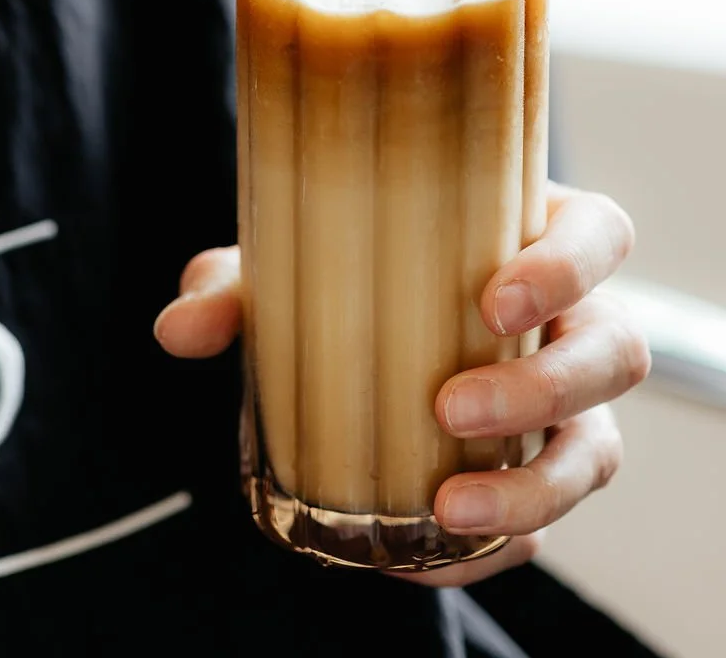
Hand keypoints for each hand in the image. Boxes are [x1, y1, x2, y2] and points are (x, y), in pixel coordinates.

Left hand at [154, 184, 650, 586]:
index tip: (491, 302)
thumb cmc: (341, 273)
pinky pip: (547, 525)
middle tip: (449, 405)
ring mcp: (564, 403)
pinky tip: (419, 560)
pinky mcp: (538, 473)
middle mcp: (568, 319)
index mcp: (528, 235)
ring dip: (532, 486)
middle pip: (614, 350)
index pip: (597, 236)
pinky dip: (490, 550)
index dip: (567, 268)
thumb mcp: (290, 268)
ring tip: (445, 507)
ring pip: (599, 448)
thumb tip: (180, 328)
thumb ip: (236, 288)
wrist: (350, 335)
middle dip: (545, 385)